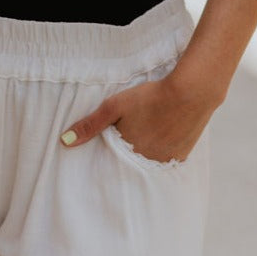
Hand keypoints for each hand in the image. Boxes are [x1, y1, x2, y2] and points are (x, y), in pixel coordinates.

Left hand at [58, 72, 214, 163]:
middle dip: (125, 156)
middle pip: (130, 163)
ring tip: (144, 138)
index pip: (111, 161)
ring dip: (144, 154)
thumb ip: (90, 124)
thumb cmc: (151, 96)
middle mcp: (147, 162)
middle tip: (127, 139)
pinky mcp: (182, 156)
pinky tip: (160, 139)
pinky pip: (166, 160)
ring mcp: (166, 161)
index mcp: (128, 153)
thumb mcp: (115, 106)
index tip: (106, 149)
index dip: (108, 154)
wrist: (192, 92)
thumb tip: (64, 141)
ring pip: (148, 162)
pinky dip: (161, 152)